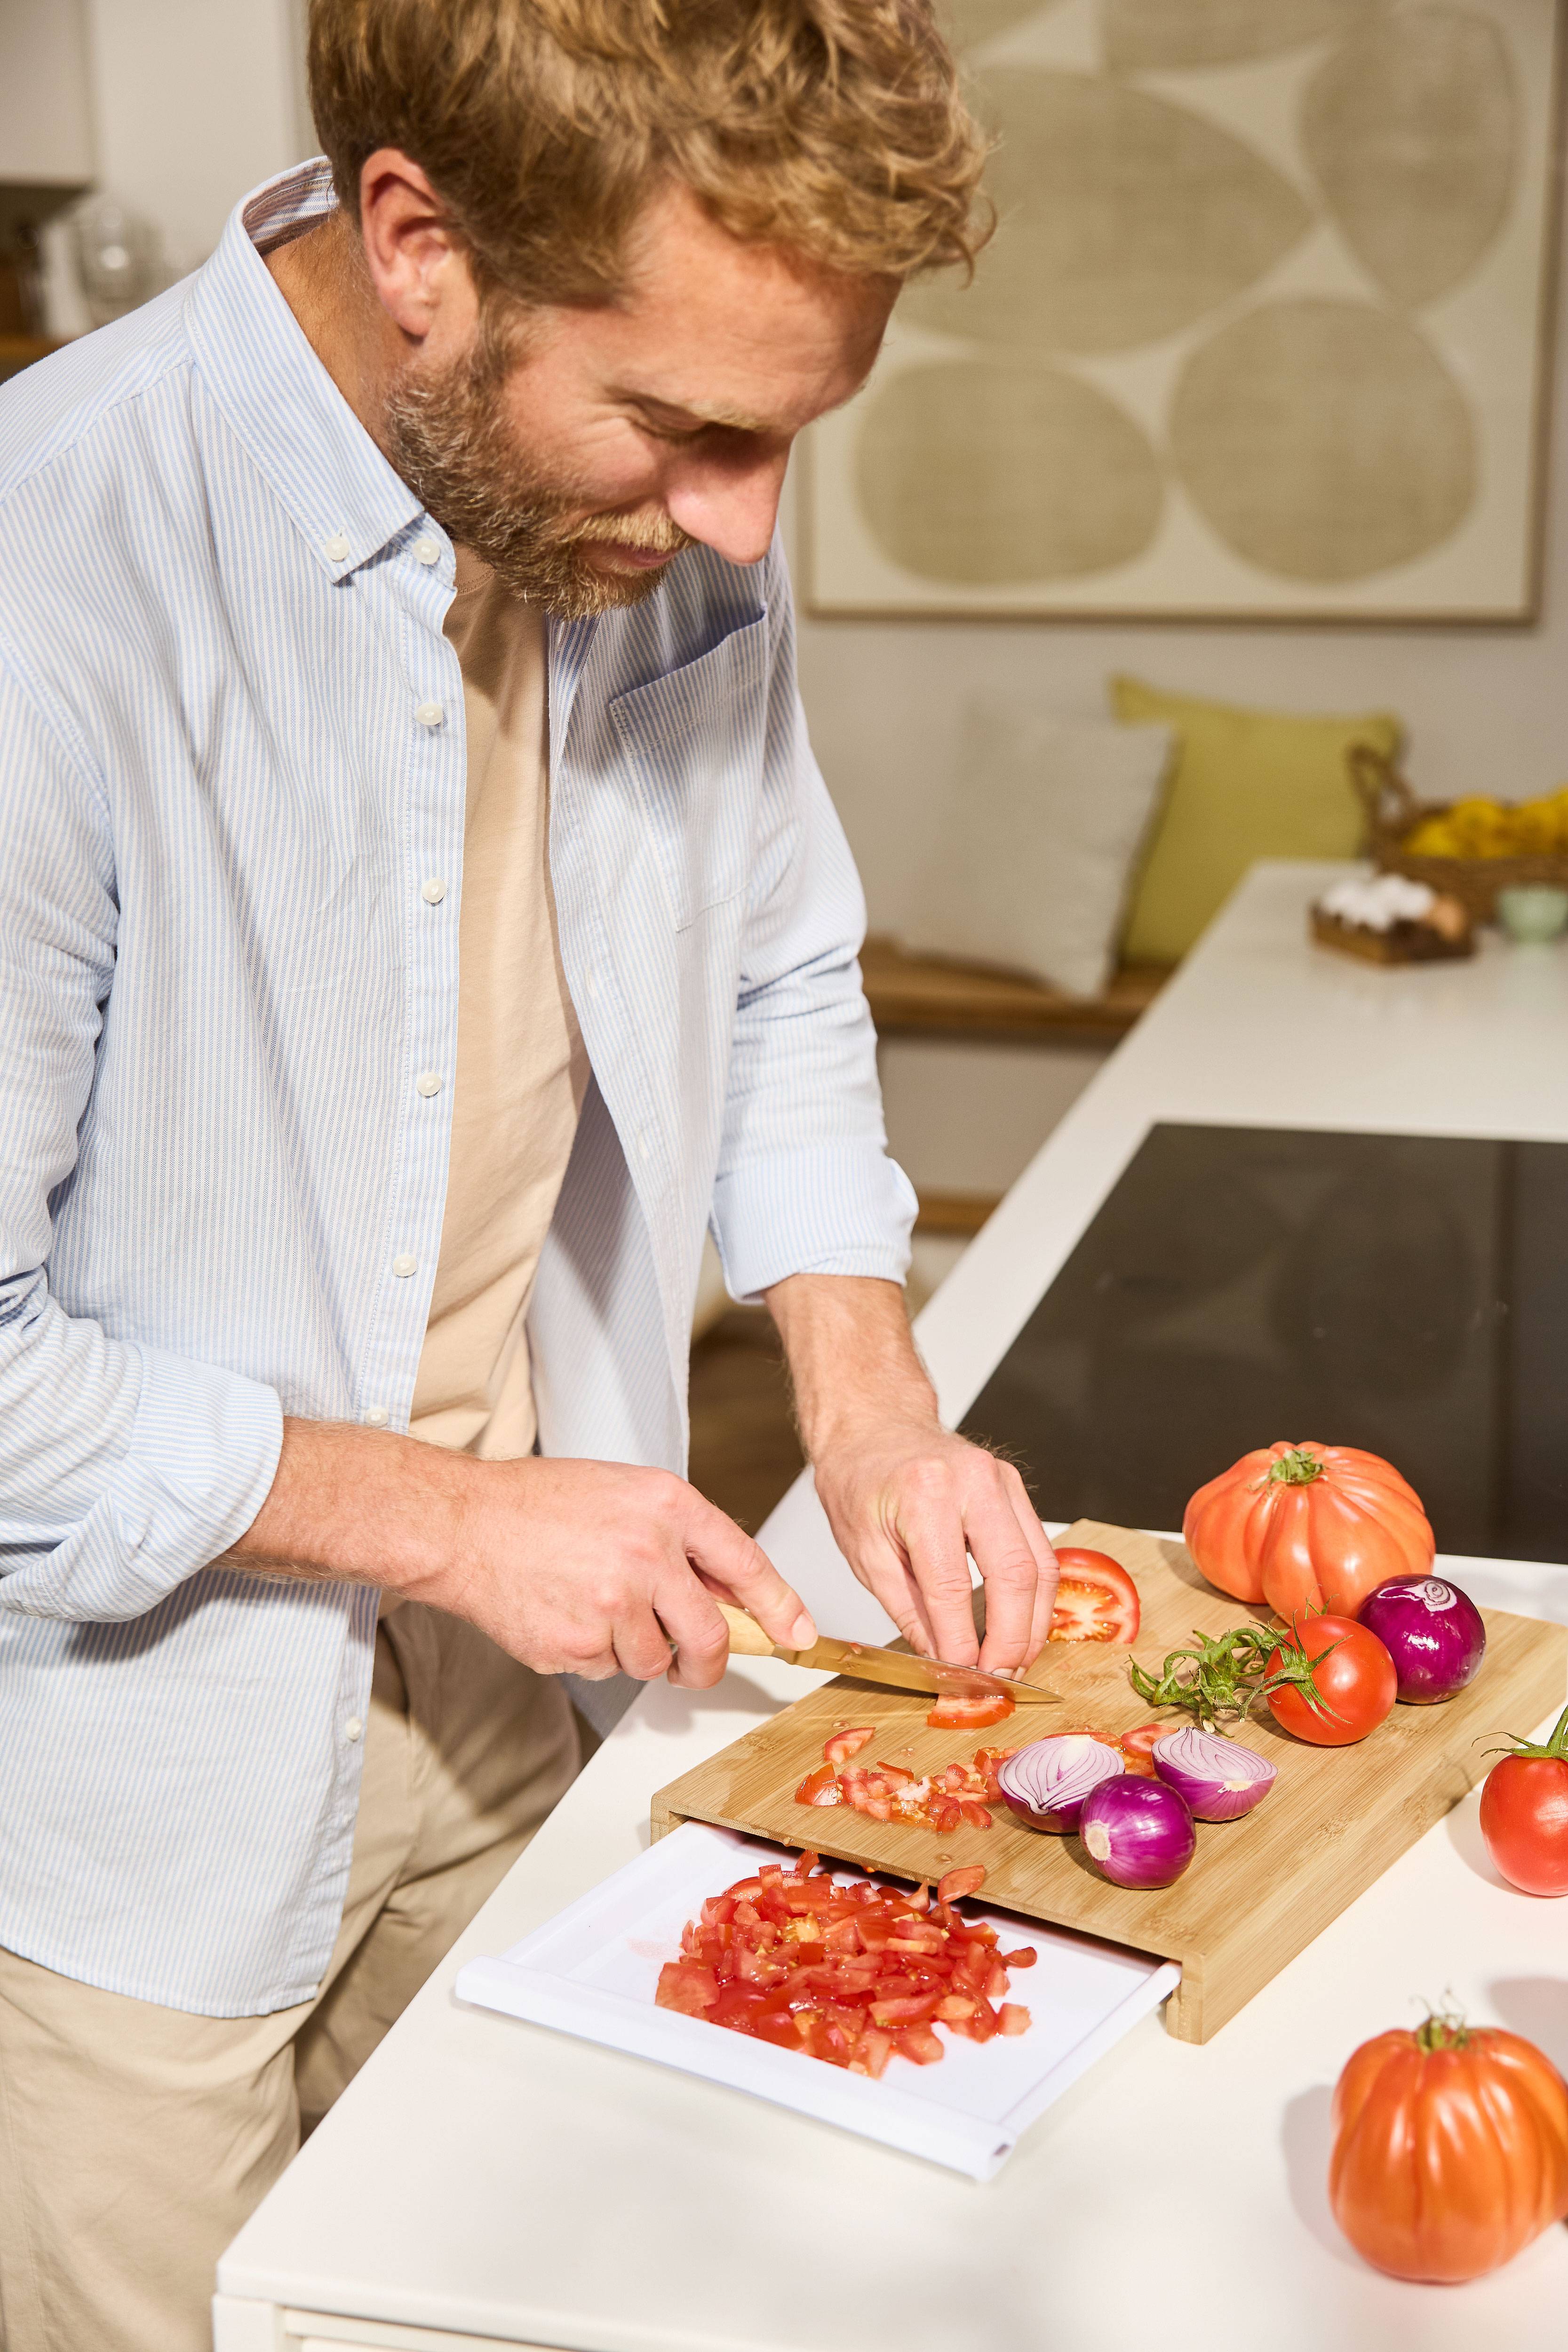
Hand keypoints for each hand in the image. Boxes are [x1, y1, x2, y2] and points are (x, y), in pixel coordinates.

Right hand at [430, 1456, 817, 1684]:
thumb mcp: (626, 1493)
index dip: (780, 1606)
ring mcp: (612, 1604)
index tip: (799, 1634)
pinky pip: (607, 1669)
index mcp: (667, 1506)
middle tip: (695, 1663)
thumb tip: (729, 1592)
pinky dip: (593, 1654)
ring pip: (655, 1661)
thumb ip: (682, 1538)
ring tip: (596, 1608)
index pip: (747, 1563)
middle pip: (711, 1636)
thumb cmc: (539, 1503)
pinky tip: (566, 1615)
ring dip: (637, 1650)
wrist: (463, 1525)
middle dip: (709, 1661)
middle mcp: (647, 1554)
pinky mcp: (577, 1644)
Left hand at [810, 1418, 1057, 1674]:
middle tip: (999, 1678)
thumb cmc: (861, 1480)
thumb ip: (906, 1608)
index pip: (951, 1585)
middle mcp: (972, 1480)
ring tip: (1015, 1662)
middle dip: (1012, 1638)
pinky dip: (1036, 1595)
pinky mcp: (1015, 1488)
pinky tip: (1022, 1624)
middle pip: (1014, 1574)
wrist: (875, 1426)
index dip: (961, 1640)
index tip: (960, 1675)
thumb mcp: (864, 1552)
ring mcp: (1002, 1480)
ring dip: (1033, 1623)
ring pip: (1040, 1564)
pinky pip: (1040, 1549)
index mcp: (924, 1493)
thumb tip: (941, 1658)